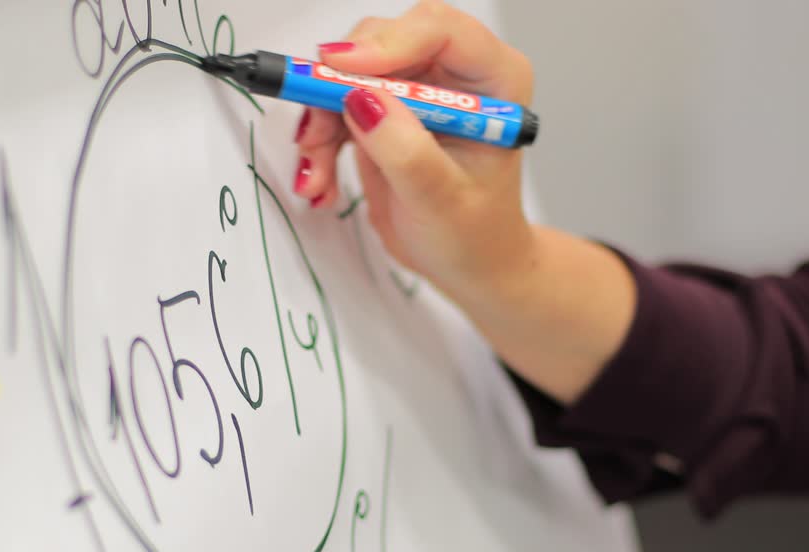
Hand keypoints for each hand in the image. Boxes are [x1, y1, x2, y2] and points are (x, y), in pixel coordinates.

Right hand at [293, 0, 535, 299]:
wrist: (469, 263)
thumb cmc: (475, 234)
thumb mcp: (441, 200)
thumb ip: (404, 149)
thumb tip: (360, 99)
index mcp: (493, 80)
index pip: (439, 31)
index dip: (387, 44)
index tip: (340, 73)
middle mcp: (454, 74)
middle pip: (383, 43)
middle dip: (339, 87)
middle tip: (315, 136)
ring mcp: (416, 89)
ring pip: (349, 74)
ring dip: (321, 121)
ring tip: (317, 176)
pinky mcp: (385, 110)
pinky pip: (337, 105)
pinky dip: (321, 141)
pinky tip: (321, 182)